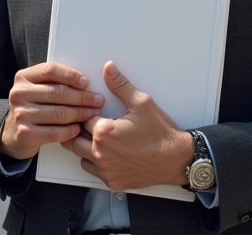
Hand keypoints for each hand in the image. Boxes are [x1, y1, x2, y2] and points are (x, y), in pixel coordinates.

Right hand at [0, 62, 105, 160]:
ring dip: (80, 114)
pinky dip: (70, 131)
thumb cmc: (33, 107)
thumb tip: (85, 82)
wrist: (13, 132)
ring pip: (59, 113)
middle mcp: (19, 93)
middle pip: (58, 92)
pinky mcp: (25, 133)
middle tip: (97, 101)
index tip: (86, 82)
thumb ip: (54, 82)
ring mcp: (21, 114)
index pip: (50, 70)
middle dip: (82, 97)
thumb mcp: (37, 89)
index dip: (71, 75)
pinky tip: (78, 129)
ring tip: (92, 114)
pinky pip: (55, 132)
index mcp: (23, 77)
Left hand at [61, 61, 194, 189]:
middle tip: (89, 123)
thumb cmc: (160, 133)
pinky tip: (105, 153)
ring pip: (81, 156)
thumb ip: (120, 85)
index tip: (94, 110)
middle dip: (79, 129)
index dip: (88, 112)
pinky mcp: (112, 181)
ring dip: (84, 146)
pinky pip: (92, 170)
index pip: (83, 118)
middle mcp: (101, 153)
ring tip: (98, 137)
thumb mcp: (141, 103)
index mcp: (104, 132)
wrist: (176, 159)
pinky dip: (94, 162)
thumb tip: (108, 69)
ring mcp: (106, 170)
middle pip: (75, 139)